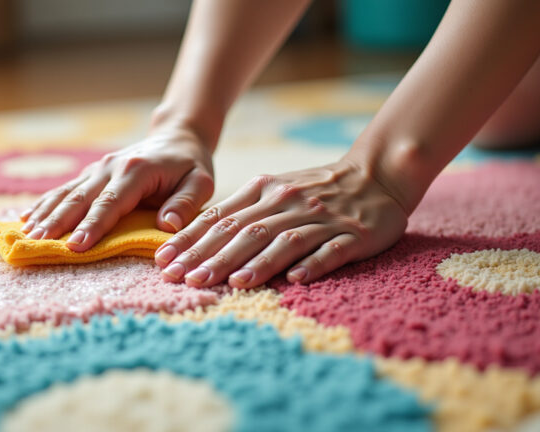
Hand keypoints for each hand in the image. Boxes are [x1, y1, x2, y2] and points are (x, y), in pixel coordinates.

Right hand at [19, 126, 214, 250]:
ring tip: (26, 237)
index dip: (93, 225)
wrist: (176, 137)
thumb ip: (186, 203)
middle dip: (58, 223)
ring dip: (45, 215)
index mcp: (136, 171)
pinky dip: (43, 205)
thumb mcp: (201, 182)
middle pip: (80, 199)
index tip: (77, 246)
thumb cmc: (190, 166)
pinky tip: (25, 221)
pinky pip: (63, 191)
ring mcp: (97, 169)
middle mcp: (110, 167)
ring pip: (66, 194)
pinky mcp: (89, 175)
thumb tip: (167, 225)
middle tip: (38, 244)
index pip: (111, 202)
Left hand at [154, 157, 408, 287]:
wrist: (376, 174)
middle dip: (212, 256)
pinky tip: (295, 279)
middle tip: (185, 278)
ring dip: (257, 262)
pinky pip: (331, 250)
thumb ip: (240, 212)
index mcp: (264, 190)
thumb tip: (195, 242)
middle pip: (245, 231)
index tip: (163, 261)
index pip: (219, 217)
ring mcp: (321, 218)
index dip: (190, 240)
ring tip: (232, 282)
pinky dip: (312, 264)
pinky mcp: (352, 234)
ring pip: (283, 240)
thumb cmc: (314, 190)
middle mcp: (288, 202)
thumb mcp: (273, 190)